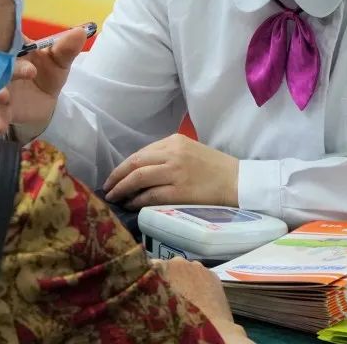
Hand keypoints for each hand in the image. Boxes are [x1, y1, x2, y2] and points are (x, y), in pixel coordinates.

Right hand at [0, 27, 86, 141]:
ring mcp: (2, 89)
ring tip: (2, 96)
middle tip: (30, 72)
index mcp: (16, 50)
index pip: (9, 40)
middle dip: (13, 69)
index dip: (9, 37)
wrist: (46, 102)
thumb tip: (80, 32)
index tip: (14, 38)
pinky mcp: (4, 110)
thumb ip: (66, 49)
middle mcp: (3, 68)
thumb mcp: (60, 62)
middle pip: (1, 65)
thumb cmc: (48, 73)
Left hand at [104, 133, 239, 208]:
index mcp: (174, 141)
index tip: (115, 176)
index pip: (141, 152)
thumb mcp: (190, 150)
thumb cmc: (215, 168)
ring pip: (138, 178)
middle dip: (117, 176)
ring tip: (115, 197)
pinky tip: (131, 205)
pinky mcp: (180, 191)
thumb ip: (168, 155)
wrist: (239, 181)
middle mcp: (172, 153)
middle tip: (107, 187)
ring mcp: (175, 172)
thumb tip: (141, 169)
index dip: (124, 166)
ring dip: (122, 188)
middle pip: (135, 163)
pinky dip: (137, 200)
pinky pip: (150, 195)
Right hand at [153, 257, 234, 324]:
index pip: (151, 266)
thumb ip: (152, 291)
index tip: (152, 287)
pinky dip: (200, 283)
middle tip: (170, 295)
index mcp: (161, 267)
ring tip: (187, 298)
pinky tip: (200, 299)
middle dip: (170, 278)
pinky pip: (202, 275)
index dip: (151, 277)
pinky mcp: (212, 274)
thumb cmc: (180, 317)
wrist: (209, 326)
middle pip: (171, 267)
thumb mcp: (157, 306)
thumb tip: (150, 290)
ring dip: (185, 280)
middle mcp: (179, 262)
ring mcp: (198, 266)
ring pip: (188, 270)